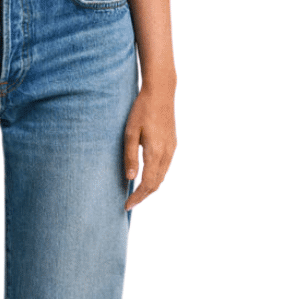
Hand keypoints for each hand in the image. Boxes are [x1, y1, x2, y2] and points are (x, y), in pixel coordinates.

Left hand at [123, 84, 175, 208]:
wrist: (161, 92)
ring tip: (136, 193)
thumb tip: (130, 179)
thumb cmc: (142, 110)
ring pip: (162, 176)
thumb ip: (130, 156)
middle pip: (156, 183)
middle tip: (129, 203)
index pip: (147, 183)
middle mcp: (167, 153)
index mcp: (155, 152)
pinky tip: (146, 176)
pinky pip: (165, 167)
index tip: (126, 205)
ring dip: (150, 187)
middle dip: (143, 196)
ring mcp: (172, 148)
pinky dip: (156, 177)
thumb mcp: (130, 132)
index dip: (137, 197)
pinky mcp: (173, 143)